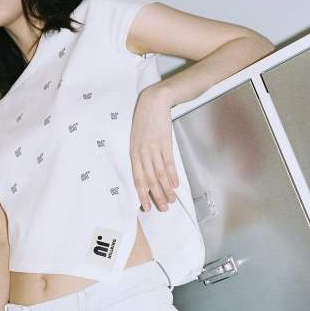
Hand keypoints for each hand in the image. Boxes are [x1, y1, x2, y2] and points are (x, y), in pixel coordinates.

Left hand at [130, 82, 178, 211]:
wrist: (154, 102)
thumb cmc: (145, 120)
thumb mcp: (138, 138)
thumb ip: (141, 154)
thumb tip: (147, 172)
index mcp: (134, 152)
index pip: (137, 178)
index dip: (142, 194)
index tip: (146, 207)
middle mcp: (142, 152)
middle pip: (149, 179)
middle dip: (156, 196)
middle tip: (163, 209)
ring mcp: (153, 147)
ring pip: (160, 173)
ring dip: (166, 189)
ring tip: (171, 200)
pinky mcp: (164, 142)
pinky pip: (168, 162)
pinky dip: (172, 174)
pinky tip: (176, 184)